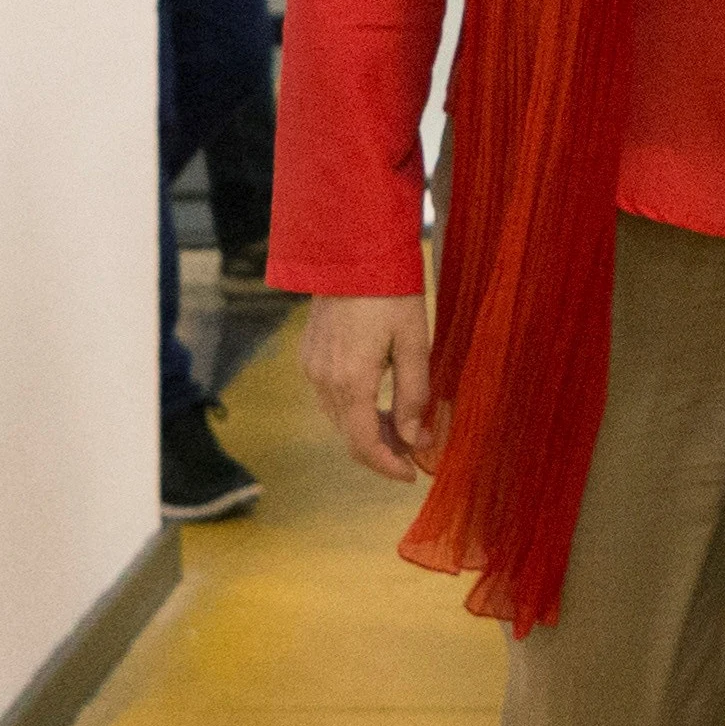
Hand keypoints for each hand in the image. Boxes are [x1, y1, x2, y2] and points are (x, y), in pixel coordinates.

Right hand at [300, 294, 443, 482]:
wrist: (351, 251)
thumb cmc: (390, 293)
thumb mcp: (415, 343)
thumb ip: (413, 395)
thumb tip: (413, 437)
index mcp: (351, 381)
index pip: (363, 445)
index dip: (388, 467)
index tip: (412, 474)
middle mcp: (323, 380)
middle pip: (348, 437)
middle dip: (382, 450)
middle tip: (414, 450)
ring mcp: (312, 367)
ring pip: (338, 419)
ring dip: (367, 430)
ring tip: (401, 426)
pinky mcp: (309, 355)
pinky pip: (329, 397)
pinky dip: (353, 410)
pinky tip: (377, 402)